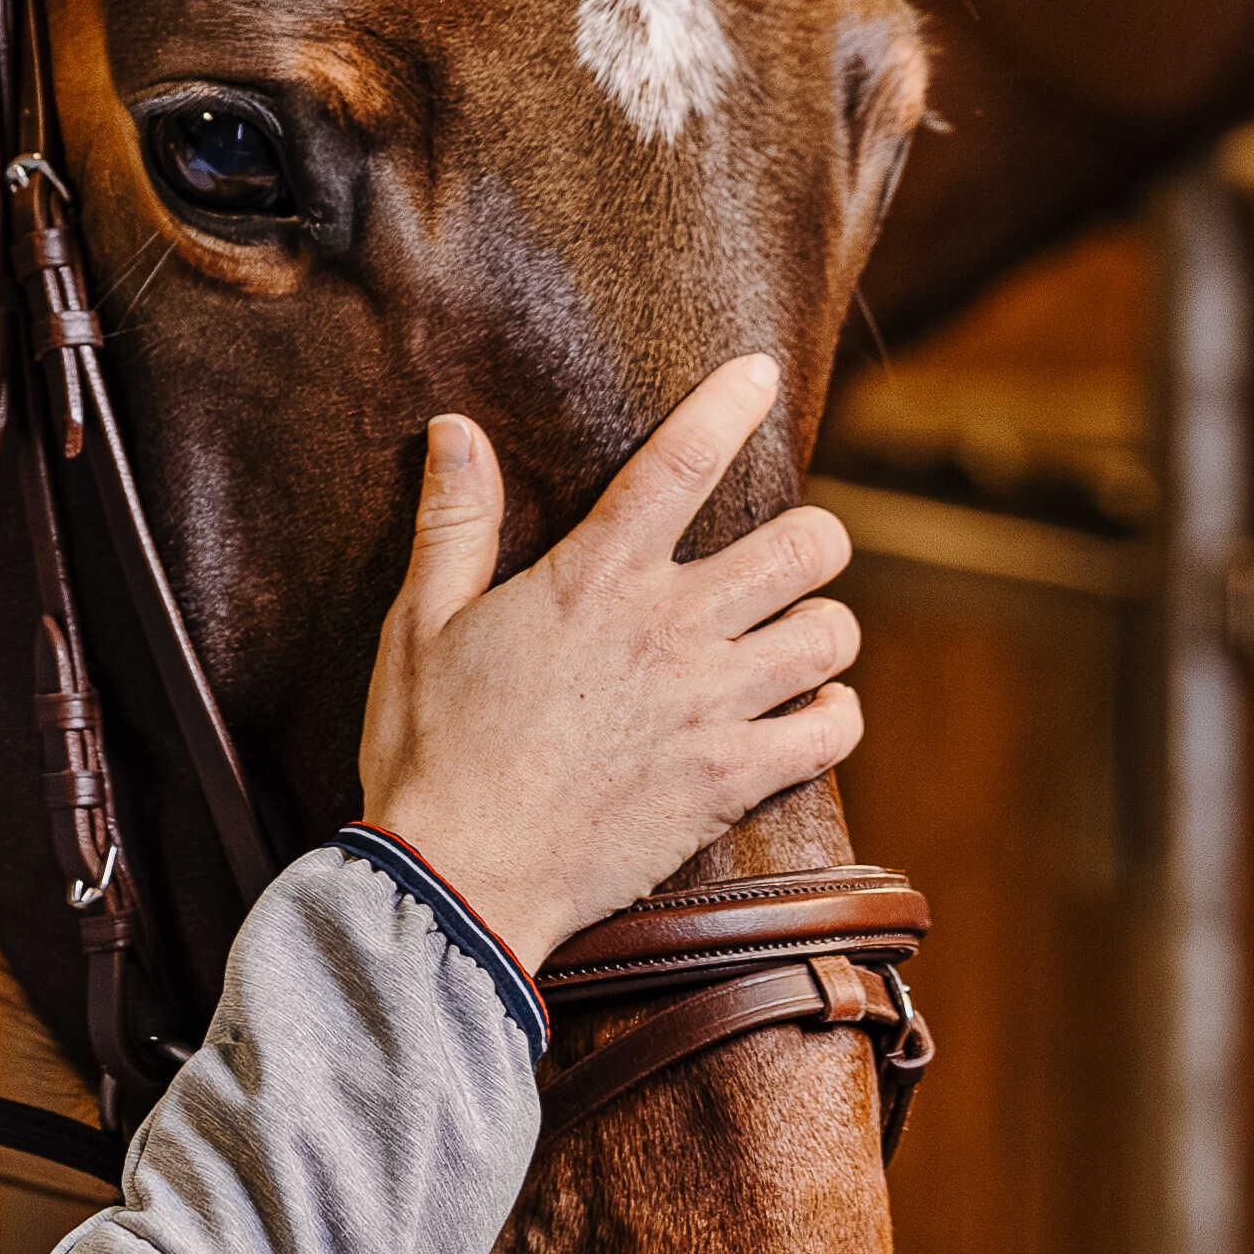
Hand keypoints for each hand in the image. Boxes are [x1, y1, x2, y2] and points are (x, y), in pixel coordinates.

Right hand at [352, 358, 859, 974]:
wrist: (457, 880)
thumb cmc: (430, 751)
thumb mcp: (420, 624)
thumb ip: (454, 522)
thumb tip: (456, 428)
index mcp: (593, 579)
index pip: (680, 462)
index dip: (728, 405)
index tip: (759, 373)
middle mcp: (667, 629)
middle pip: (804, 545)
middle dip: (815, 540)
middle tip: (792, 557)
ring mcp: (708, 706)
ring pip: (831, 633)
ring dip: (824, 629)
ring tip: (797, 640)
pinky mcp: (729, 779)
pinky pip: (832, 729)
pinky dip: (832, 716)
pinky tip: (806, 714)